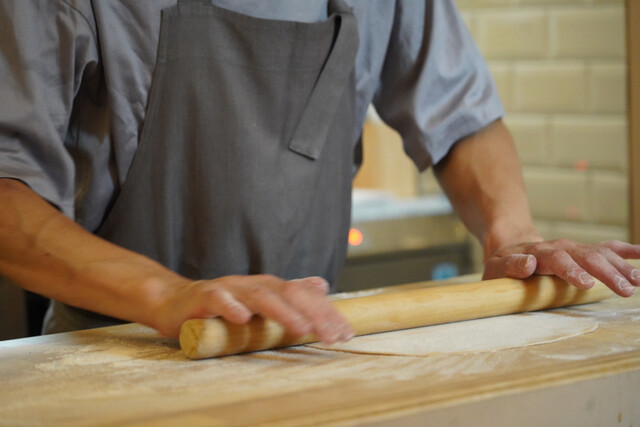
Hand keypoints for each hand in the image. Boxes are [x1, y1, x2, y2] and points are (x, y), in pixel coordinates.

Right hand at [149, 274, 353, 342]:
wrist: (174, 301)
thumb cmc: (222, 306)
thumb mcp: (259, 302)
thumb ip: (290, 296)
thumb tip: (322, 284)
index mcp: (270, 287)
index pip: (305, 296)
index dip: (327, 313)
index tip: (346, 333)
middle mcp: (254, 284)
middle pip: (289, 293)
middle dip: (314, 313)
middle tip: (333, 335)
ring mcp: (229, 289)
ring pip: (259, 296)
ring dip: (282, 311)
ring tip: (301, 327)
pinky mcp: (203, 297)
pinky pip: (217, 300)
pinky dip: (229, 307)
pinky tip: (241, 318)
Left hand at [483, 239, 639, 296]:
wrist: (511, 246)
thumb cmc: (502, 264)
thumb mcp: (497, 267)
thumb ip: (511, 266)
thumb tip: (528, 264)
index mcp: (540, 254)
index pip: (558, 260)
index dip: (573, 271)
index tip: (588, 284)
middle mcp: (561, 248)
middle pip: (587, 256)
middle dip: (607, 273)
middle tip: (626, 290)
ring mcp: (574, 248)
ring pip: (601, 253)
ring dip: (622, 266)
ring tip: (638, 281)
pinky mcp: (583, 251)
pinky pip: (608, 248)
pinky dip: (627, 250)